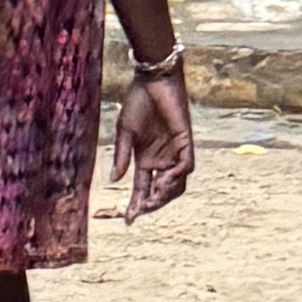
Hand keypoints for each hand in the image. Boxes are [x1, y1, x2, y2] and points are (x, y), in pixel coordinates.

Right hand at [107, 62, 193, 217]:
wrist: (152, 81)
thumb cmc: (137, 102)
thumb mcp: (124, 132)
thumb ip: (121, 156)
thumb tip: (115, 180)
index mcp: (145, 159)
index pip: (142, 188)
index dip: (136, 205)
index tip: (128, 220)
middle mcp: (161, 159)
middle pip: (161, 191)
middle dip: (152, 204)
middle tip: (142, 210)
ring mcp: (174, 152)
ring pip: (177, 184)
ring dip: (166, 194)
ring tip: (153, 197)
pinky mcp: (186, 142)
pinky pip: (186, 166)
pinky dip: (177, 176)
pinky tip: (164, 179)